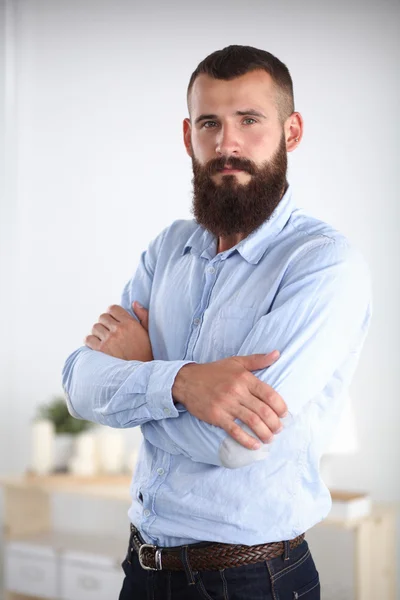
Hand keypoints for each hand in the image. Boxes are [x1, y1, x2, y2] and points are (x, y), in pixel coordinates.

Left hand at [84, 302, 152, 360]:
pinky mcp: (100, 351)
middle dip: (105, 323)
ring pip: (95, 327)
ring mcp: (109, 340)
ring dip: (98, 333)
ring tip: (104, 340)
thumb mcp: (149, 333)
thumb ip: (143, 316)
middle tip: (109, 332)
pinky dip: (91, 341)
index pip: (113, 308)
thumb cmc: (146, 353)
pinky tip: (97, 346)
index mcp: (130, 324)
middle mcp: (119, 330)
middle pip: (102, 317)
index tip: (113, 320)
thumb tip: (134, 303)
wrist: (140, 374)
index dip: (112, 314)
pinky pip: (88, 339)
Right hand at [172, 352, 286, 449]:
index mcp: (244, 378)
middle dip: (275, 424)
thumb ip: (258, 360)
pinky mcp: (216, 416)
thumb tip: (277, 354)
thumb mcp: (236, 362)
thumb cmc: (214, 371)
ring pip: (252, 422)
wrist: (187, 381)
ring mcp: (226, 405)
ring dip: (265, 434)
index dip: (280, 407)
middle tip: (278, 429)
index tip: (284, 414)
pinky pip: (235, 431)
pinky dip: (247, 440)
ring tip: (269, 438)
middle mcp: (237, 391)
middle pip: (263, 411)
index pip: (269, 394)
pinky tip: (255, 445)